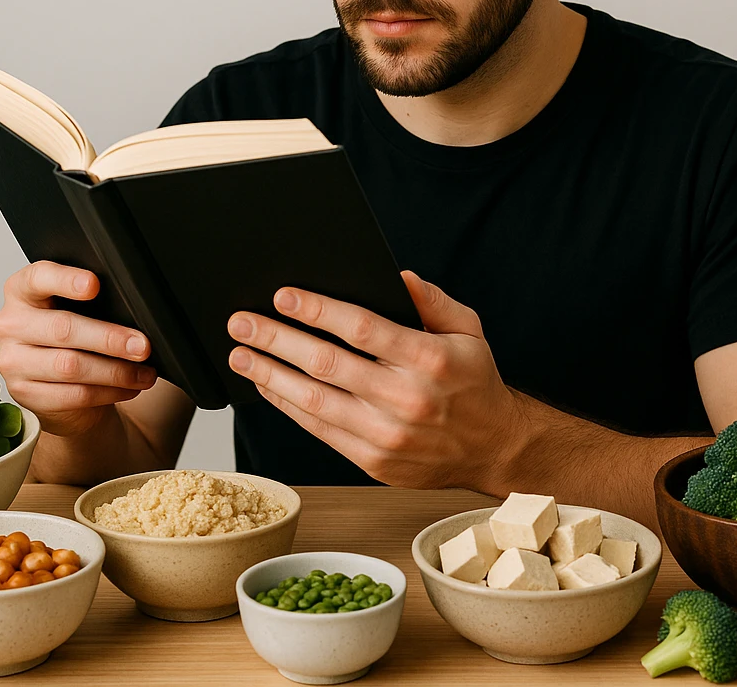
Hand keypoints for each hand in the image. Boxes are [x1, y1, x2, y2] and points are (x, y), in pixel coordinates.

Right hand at [0, 261, 158, 437]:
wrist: (53, 380)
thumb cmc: (69, 336)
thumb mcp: (76, 309)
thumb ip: (93, 302)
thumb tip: (136, 311)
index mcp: (21, 291)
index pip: (38, 277)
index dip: (66, 279)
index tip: (94, 284)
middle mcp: (11, 324)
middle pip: (63, 329)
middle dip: (110, 339)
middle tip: (142, 346)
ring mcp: (13, 362)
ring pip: (71, 367)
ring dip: (116, 372)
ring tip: (144, 373)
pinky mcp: (25, 394)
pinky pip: (74, 394)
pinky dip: (109, 392)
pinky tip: (128, 388)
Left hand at [226, 271, 523, 489]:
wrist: (494, 448)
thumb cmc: (475, 383)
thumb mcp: (469, 329)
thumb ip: (432, 300)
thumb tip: (395, 276)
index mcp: (429, 359)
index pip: (361, 328)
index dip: (317, 310)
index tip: (283, 296)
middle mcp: (407, 398)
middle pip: (327, 364)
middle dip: (276, 340)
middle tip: (241, 323)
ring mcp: (388, 435)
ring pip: (315, 401)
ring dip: (270, 375)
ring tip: (242, 356)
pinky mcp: (374, 461)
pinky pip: (320, 431)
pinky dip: (288, 407)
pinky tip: (269, 386)